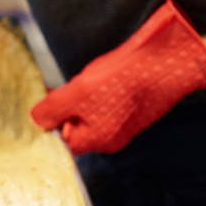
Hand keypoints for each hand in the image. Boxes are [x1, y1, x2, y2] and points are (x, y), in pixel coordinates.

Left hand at [31, 0, 205, 154]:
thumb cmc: (124, 80)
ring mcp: (124, 125)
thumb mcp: (79, 92)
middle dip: (70, 103)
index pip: (61, 138)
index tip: (50, 97)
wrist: (169, 64)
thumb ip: (53, 109)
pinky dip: (104, 89)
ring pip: (92, 112)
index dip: (52, 117)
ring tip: (97, 77)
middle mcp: (110, 139)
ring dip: (87, 94)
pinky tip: (110, 75)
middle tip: (76, 84)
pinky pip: (109, 103)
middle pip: (76, 124)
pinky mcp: (135, 110)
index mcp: (96, 141)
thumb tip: (36, 121)